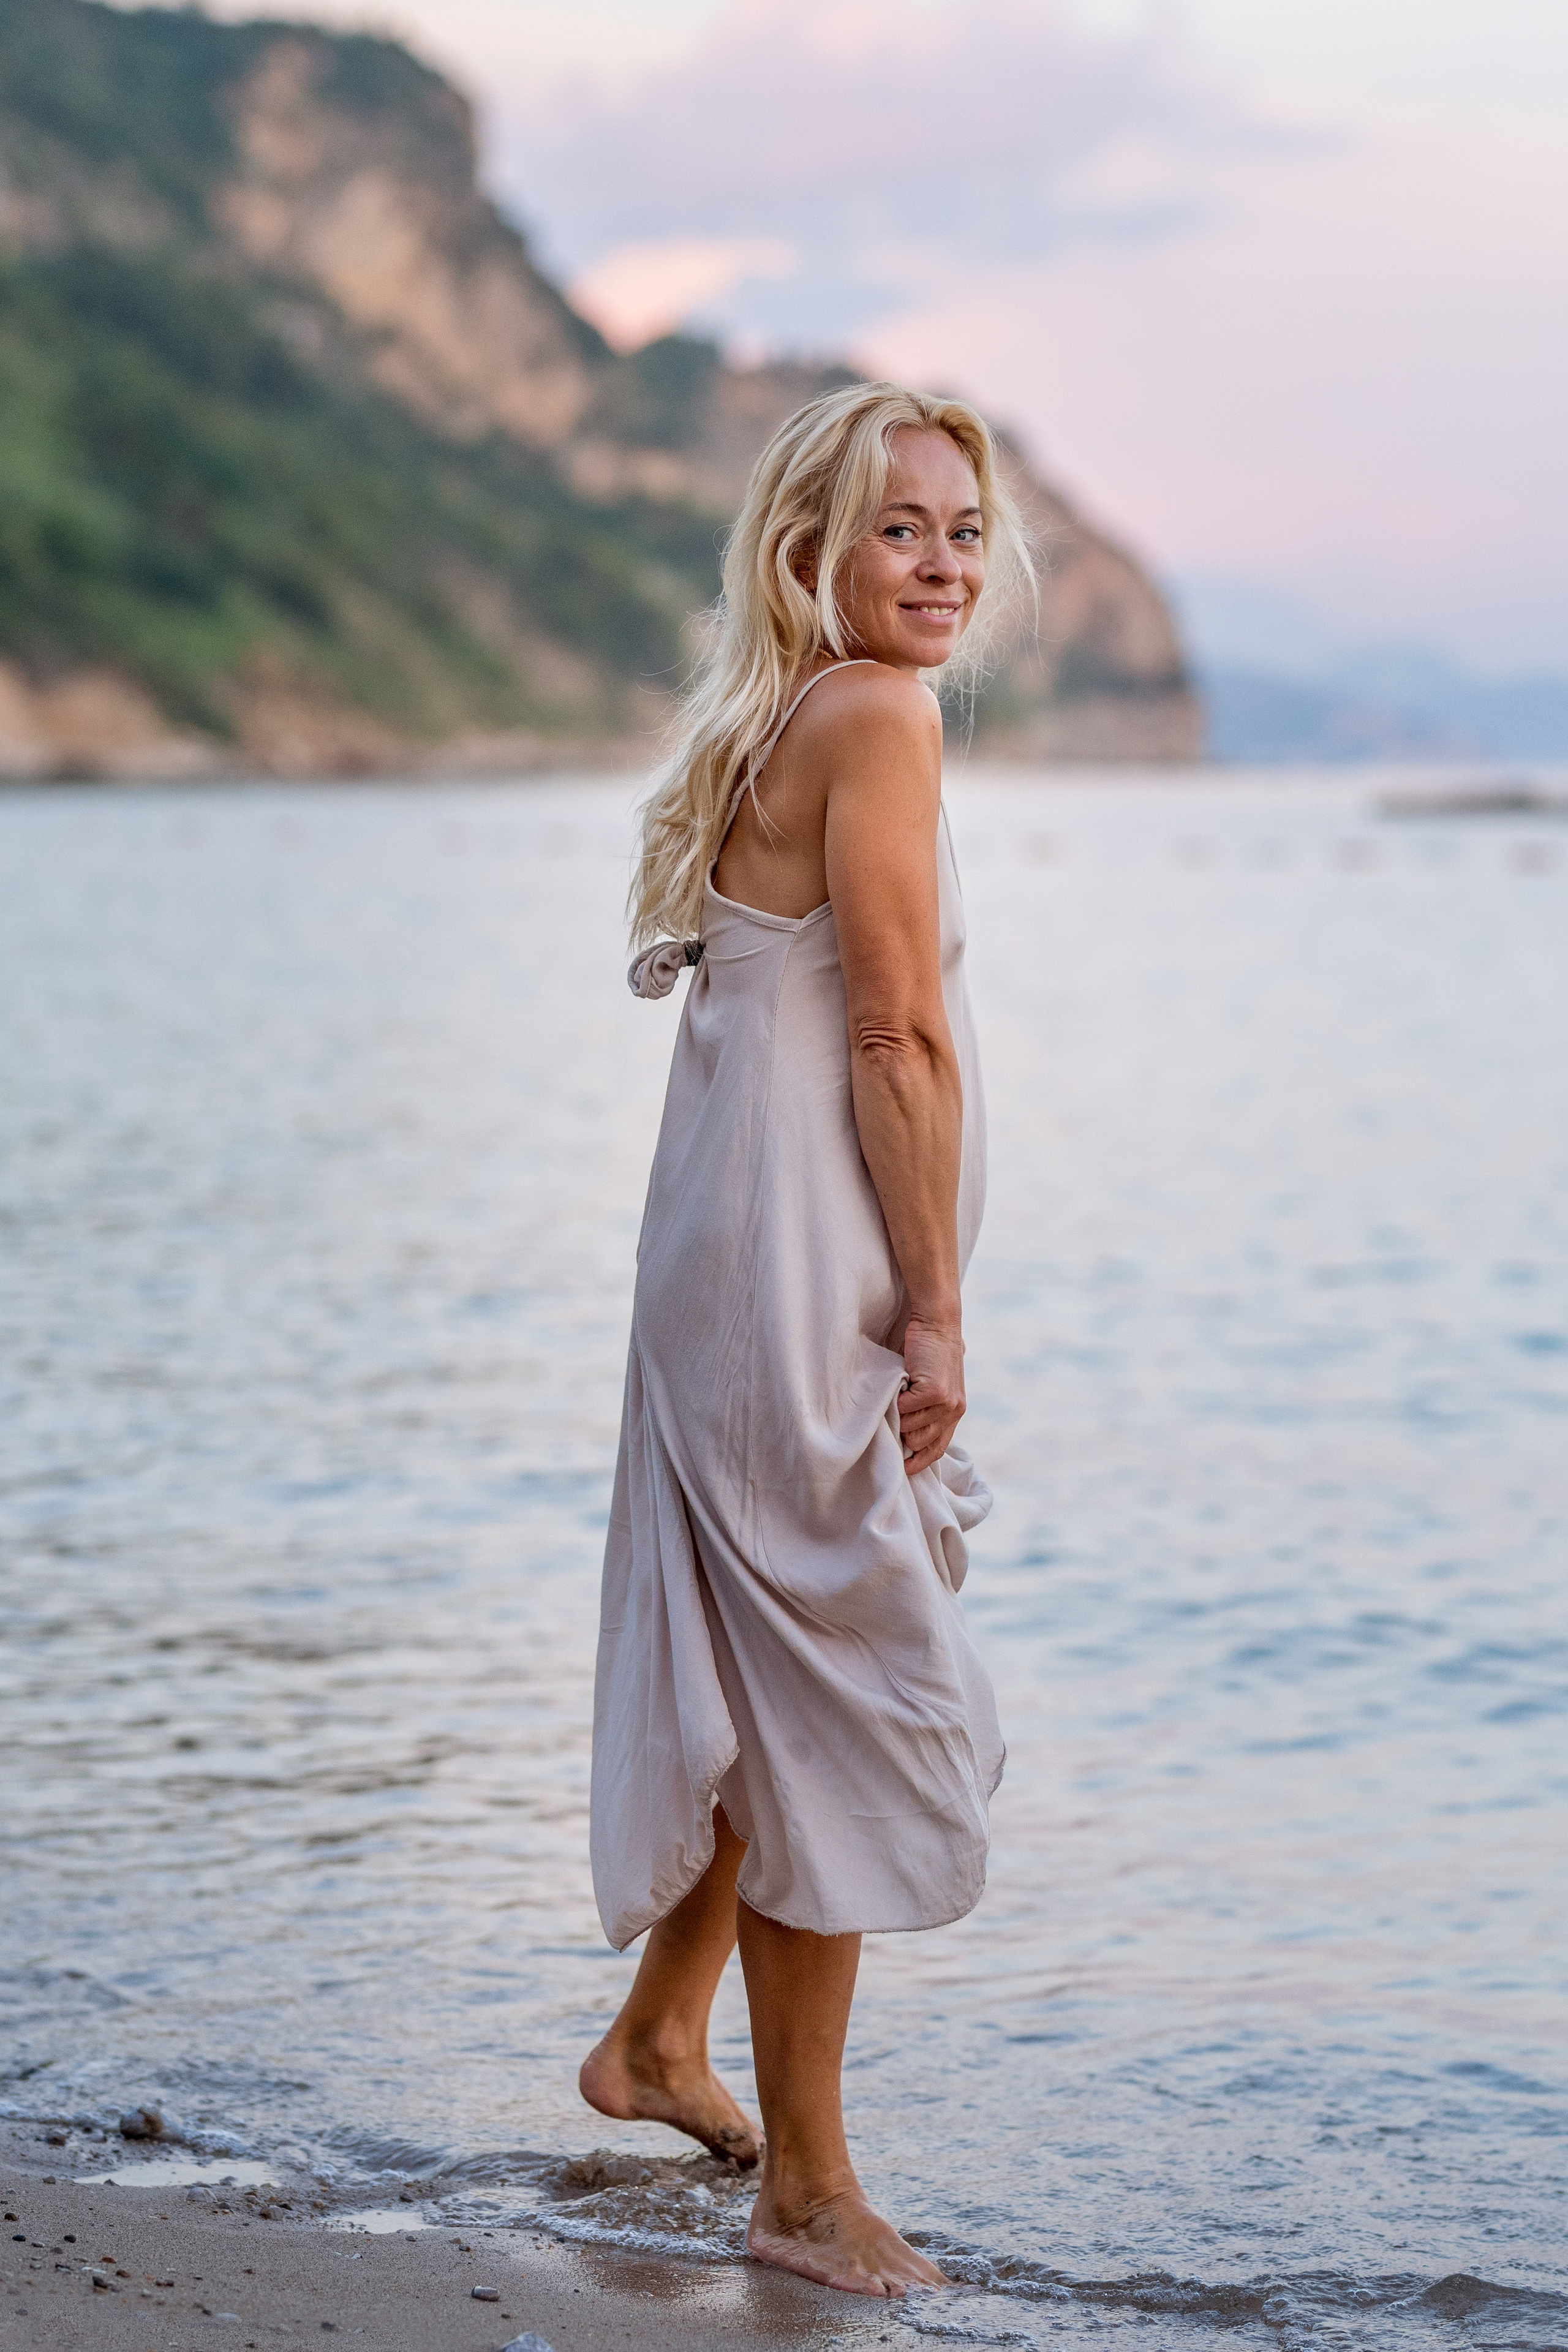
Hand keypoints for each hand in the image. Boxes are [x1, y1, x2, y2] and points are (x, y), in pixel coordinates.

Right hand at [897, 1314, 964, 1475]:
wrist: (938, 1324)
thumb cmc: (930, 1352)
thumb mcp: (934, 1383)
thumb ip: (927, 1406)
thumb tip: (905, 1431)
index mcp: (955, 1411)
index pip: (938, 1448)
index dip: (921, 1461)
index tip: (904, 1470)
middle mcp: (954, 1411)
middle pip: (919, 1442)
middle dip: (903, 1433)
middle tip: (891, 1418)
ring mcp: (946, 1403)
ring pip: (910, 1427)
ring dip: (898, 1415)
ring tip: (896, 1396)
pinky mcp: (934, 1392)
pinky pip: (904, 1409)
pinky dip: (896, 1400)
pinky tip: (899, 1384)